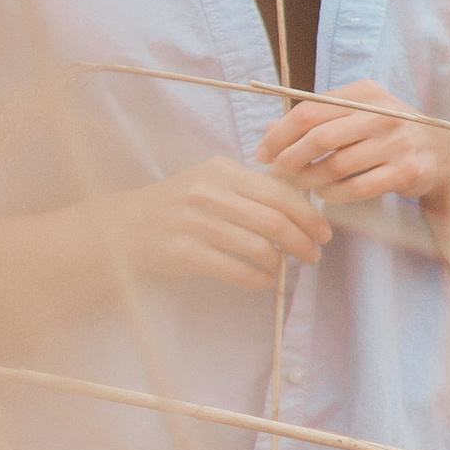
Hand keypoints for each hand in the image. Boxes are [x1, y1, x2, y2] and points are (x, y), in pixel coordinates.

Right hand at [101, 156, 331, 290]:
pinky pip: (236, 270)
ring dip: (281, 262)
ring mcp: (197, 223)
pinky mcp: (186, 253)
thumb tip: (300, 211)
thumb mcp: (211, 181)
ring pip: (259, 247)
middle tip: (313, 254)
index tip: (322, 232)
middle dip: (302, 241)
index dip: (308, 215)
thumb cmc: (178, 204)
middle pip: (274, 221)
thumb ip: (250, 190)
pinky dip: (258, 278)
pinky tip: (263, 279)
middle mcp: (210, 193)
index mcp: (222, 171)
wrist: (127, 225)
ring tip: (284, 268)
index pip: (278, 192)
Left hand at [258, 82, 449, 217]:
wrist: (442, 153)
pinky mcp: (407, 170)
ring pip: (336, 165)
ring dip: (309, 179)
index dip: (280, 134)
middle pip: (319, 136)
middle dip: (289, 158)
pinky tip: (325, 195)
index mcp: (364, 92)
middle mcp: (382, 112)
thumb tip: (269, 129)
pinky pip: (358, 188)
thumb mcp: (357, 115)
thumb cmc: (389, 133)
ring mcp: (397, 141)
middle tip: (275, 173)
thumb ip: (318, 119)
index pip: (309, 110)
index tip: (262, 153)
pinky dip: (335, 194)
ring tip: (298, 185)